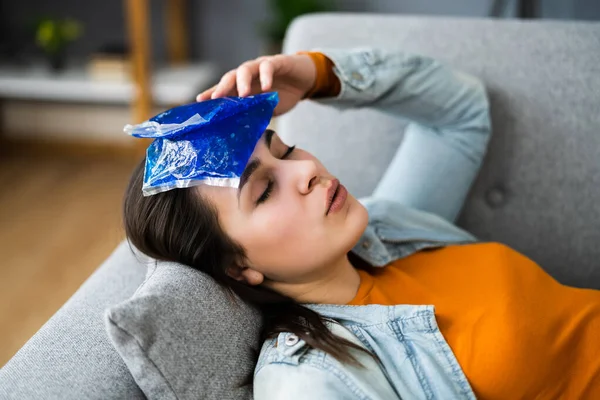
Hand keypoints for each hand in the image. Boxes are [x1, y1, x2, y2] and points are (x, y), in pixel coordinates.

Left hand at [196, 54, 315, 115]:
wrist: (304, 80)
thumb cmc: (283, 94)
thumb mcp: (267, 108)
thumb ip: (255, 115)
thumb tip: (244, 135)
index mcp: (244, 86)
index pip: (225, 89)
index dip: (212, 94)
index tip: (200, 101)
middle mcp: (249, 75)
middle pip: (230, 77)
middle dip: (223, 87)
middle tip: (217, 98)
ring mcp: (261, 67)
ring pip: (246, 69)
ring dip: (242, 81)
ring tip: (243, 94)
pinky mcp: (277, 62)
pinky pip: (268, 66)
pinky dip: (266, 76)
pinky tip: (266, 87)